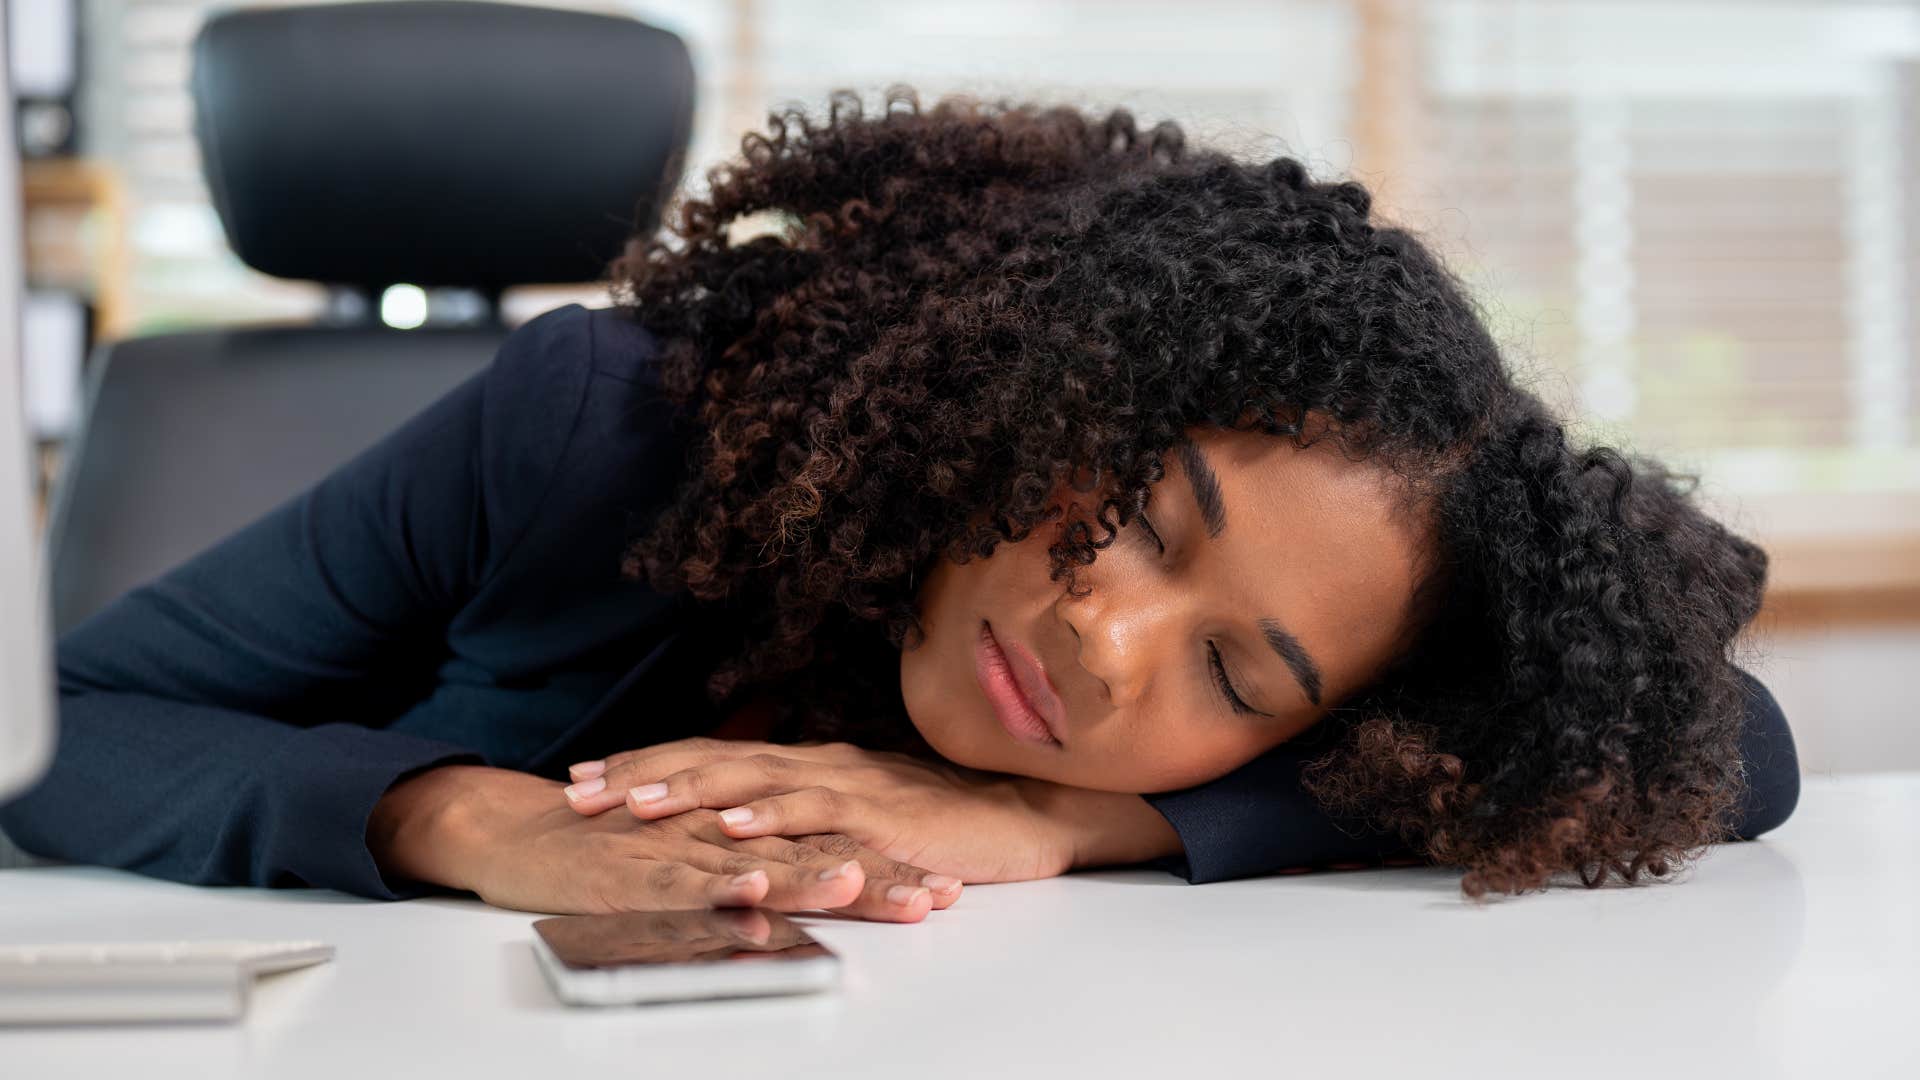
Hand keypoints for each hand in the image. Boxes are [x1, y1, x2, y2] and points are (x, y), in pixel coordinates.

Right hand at [368, 764, 942, 921]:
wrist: (519, 835)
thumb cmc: (607, 850)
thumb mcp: (692, 857)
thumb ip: (748, 867)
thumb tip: (807, 890)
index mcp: (741, 830)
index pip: (827, 847)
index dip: (887, 866)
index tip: (945, 887)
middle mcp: (722, 833)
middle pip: (809, 853)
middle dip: (876, 876)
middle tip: (936, 895)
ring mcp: (680, 849)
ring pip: (755, 860)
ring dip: (810, 872)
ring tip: (864, 883)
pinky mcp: (635, 869)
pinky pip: (681, 878)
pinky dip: (716, 882)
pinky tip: (750, 888)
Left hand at [558, 738, 1177, 882]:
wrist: (1022, 816)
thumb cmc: (940, 820)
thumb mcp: (858, 813)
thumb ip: (806, 813)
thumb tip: (746, 823)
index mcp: (809, 761)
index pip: (713, 754)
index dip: (648, 762)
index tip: (585, 775)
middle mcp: (819, 761)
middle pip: (714, 759)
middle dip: (642, 773)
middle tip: (578, 791)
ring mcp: (848, 781)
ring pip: (753, 777)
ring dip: (688, 788)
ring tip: (631, 803)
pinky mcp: (880, 811)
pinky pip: (815, 811)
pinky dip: (769, 817)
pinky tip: (729, 826)